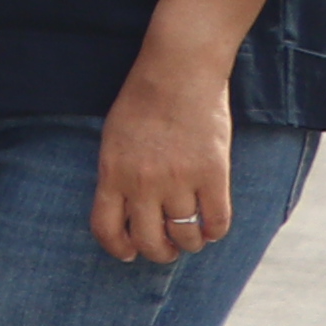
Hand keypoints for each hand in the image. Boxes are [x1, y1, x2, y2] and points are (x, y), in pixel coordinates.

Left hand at [89, 63, 234, 265]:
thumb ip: (117, 176)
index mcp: (112, 173)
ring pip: (186, 236)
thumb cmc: (141, 103)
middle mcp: (143, 183)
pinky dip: (215, 231)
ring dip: (190, 242)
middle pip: (150, 242)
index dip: (119, 249)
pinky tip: (212, 225)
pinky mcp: (213, 174)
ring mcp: (179, 179)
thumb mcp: (113, 140)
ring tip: (192, 234)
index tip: (129, 253)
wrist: (178, 72)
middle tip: (168, 247)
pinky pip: (217, 222)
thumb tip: (126, 214)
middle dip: (160, 252)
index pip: (107, 230)